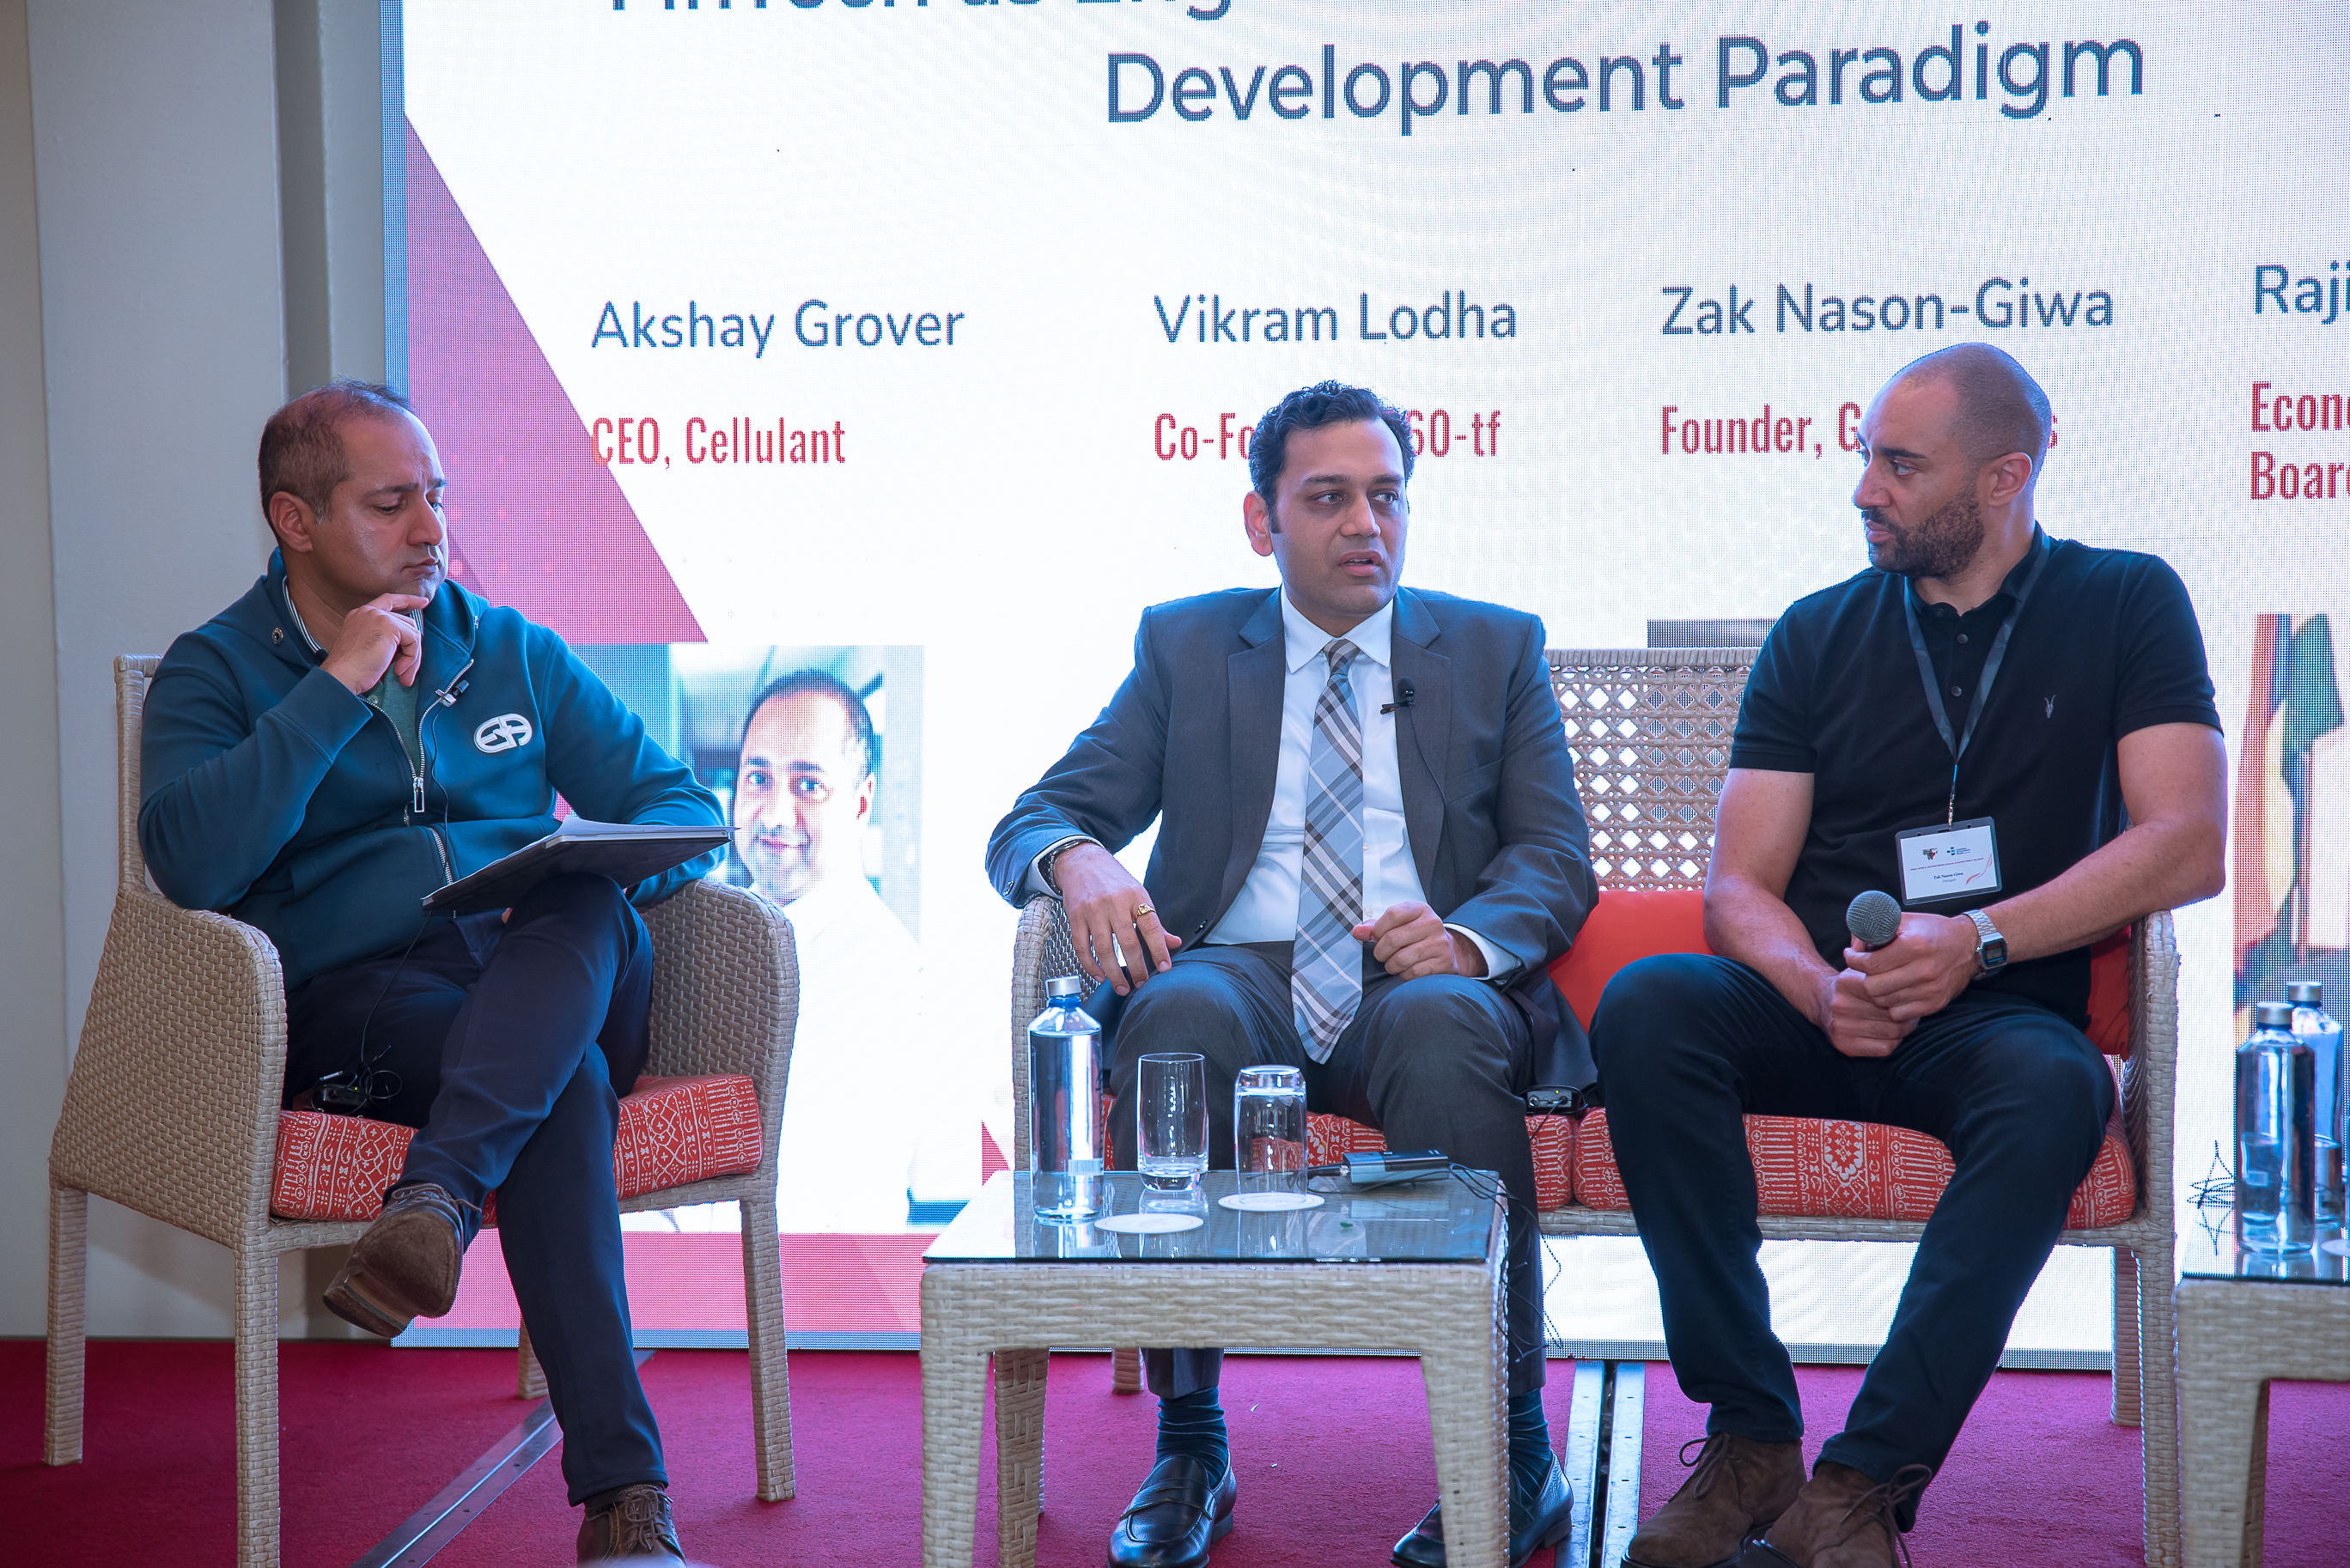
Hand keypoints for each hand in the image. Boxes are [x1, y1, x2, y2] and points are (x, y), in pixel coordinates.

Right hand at [321, 593, 428, 694]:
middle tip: (405, 671)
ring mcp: (379, 617)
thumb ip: (385, 639)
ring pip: (413, 634)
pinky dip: (411, 659)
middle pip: (406, 623)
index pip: (388, 601)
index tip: (423, 602)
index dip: (407, 600)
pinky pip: (414, 641)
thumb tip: (410, 644)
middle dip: (411, 649)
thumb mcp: (369, 648)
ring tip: (400, 674)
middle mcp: (369, 612)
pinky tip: (398, 671)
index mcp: (360, 615)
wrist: (341, 676)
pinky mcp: (390, 626)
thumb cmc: (352, 670)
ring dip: (411, 657)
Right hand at [1054, 843, 1181, 995]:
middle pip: (1128, 942)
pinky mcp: (1075, 917)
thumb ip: (1154, 922)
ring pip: (1104, 949)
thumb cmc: (1113, 880)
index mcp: (1135, 896)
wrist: (1082, 862)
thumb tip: (1174, 942)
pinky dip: (1090, 965)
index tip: (1165, 968)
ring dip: (1114, 973)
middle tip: (1141, 983)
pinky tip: (1099, 975)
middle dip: (1136, 968)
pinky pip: (1082, 946)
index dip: (1159, 949)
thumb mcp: (1138, 894)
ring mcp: (1093, 910)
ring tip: (1122, 987)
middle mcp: (1114, 903)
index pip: (1151, 927)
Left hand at [1351, 901, 1486, 980]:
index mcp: (1420, 909)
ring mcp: (1440, 943)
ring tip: (1394, 964)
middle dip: (1380, 952)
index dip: (1377, 929)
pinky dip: (1404, 975)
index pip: (1392, 914)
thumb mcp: (1399, 925)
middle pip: (1393, 939)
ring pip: (1401, 959)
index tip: (1376, 937)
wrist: (1450, 951)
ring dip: (1391, 966)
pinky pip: (1413, 973)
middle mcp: (1432, 923)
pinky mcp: (1444, 962)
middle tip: (1381, 956)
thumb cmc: (1417, 937)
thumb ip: (1376, 927)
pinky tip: (1407, 970)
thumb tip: (1357, 932)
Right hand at [1815, 966, 1913, 1057]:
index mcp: (1846, 982)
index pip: (1886, 992)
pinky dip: (1894, 1042)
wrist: (1820, 1001)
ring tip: (1905, 1022)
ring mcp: (1840, 1027)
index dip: (1903, 995)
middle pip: (1890, 1013)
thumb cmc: (1851, 986)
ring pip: (1891, 1032)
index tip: (1910, 995)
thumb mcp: (1860, 969)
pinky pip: (1884, 1048)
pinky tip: (1892, 1034)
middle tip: (1913, 1011)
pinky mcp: (1844, 1045)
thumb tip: (1911, 979)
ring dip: (1904, 1028)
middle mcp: (1841, 1005)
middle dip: (1907, 1013)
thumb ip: (1881, 970)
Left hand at [1847, 912, 1980, 1022]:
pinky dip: (1892, 1005)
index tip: (1851, 956)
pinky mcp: (1935, 1003)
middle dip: (1864, 978)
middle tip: (1867, 971)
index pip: (1870, 964)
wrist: (1969, 946)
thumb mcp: (1905, 920)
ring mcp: (1930, 990)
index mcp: (1914, 946)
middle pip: (1873, 987)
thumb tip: (1854, 946)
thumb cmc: (1933, 931)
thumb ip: (1876, 928)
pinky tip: (1895, 992)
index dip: (1854, 960)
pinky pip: (1899, 1013)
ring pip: (1884, 1002)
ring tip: (1881, 980)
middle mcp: (1924, 970)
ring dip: (1877, 992)